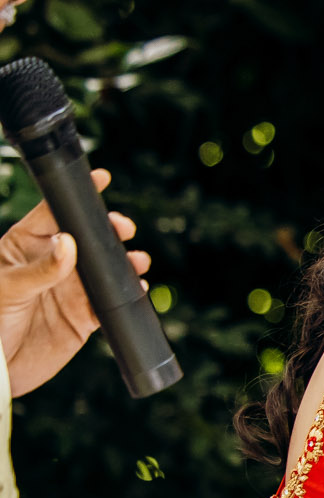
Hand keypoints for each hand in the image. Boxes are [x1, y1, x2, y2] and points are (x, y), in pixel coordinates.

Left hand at [0, 168, 148, 395]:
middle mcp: (51, 265)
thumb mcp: (7, 290)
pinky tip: (136, 288)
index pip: (52, 214)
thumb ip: (40, 268)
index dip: (76, 197)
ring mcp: (70, 290)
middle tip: (122, 228)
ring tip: (137, 261)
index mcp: (23, 248)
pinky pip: (112, 302)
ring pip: (105, 269)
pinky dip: (128, 294)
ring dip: (125, 262)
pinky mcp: (85, 318)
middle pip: (88, 238)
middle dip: (109, 230)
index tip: (100, 179)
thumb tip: (70, 242)